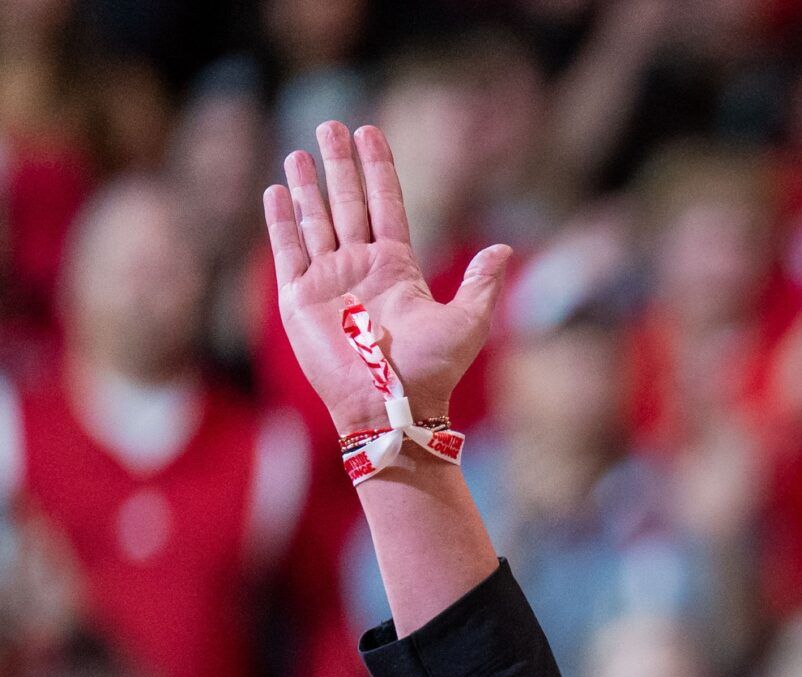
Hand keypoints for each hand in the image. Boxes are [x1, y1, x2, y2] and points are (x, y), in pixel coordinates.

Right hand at [265, 122, 511, 436]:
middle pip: (347, 202)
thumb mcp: (468, 322)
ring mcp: (328, 281)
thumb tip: (503, 248)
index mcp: (398, 268)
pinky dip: (281, 221)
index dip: (379, 169)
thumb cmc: (431, 370)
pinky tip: (275, 192)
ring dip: (307, 186)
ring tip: (300, 152)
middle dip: (339, 164)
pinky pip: (287, 251)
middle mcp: (361, 267)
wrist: (391, 405)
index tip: (370, 132)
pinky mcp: (299, 299)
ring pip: (315, 220)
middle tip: (329, 123)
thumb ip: (481, 282)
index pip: (386, 205)